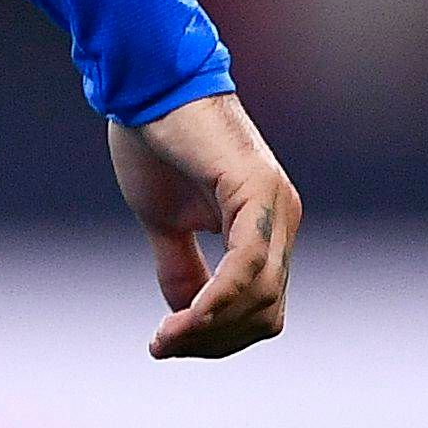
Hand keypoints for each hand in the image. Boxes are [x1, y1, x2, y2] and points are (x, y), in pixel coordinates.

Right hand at [109, 91, 298, 358]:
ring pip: (259, 299)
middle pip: (264, 312)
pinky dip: (215, 303)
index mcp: (264, 226)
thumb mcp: (163, 218)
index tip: (167, 344)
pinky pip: (246, 269)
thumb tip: (185, 314)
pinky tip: (183, 318)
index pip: (256, 304)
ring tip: (166, 337)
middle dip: (214, 340)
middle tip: (165, 346)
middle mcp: (282, 220)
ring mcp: (275, 208)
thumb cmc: (153, 138)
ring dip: (211, 329)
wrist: (145, 81)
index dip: (215, 334)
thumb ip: (180, 264)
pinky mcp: (258, 194)